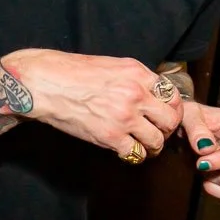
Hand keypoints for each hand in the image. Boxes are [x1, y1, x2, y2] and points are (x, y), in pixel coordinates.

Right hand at [3, 49, 183, 155]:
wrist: (46, 83)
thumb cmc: (74, 73)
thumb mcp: (113, 65)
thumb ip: (136, 79)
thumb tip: (153, 94)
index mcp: (138, 73)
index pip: (173, 95)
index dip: (172, 109)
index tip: (166, 115)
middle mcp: (136, 94)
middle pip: (170, 120)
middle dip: (167, 129)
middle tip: (158, 132)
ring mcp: (124, 116)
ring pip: (156, 140)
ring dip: (152, 146)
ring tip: (144, 144)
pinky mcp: (110, 136)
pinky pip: (135, 153)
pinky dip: (134, 154)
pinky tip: (126, 149)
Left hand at [179, 101, 219, 199]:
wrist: (185, 131)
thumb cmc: (190, 118)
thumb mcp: (187, 115)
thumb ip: (196, 129)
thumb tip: (206, 148)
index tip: (201, 162)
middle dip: (216, 170)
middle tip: (199, 160)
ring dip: (214, 179)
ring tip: (202, 165)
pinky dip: (216, 190)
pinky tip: (205, 179)